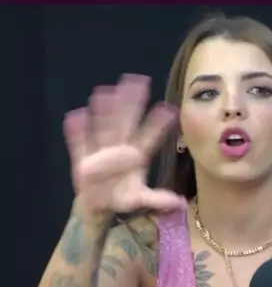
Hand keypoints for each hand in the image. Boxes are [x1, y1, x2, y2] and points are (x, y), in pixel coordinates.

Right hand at [63, 74, 185, 214]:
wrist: (97, 206)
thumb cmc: (120, 198)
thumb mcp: (140, 199)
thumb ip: (158, 199)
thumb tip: (180, 203)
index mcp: (136, 156)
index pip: (148, 137)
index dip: (157, 125)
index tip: (168, 109)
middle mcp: (119, 148)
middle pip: (126, 122)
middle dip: (131, 102)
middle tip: (139, 80)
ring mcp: (101, 150)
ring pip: (103, 126)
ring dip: (104, 110)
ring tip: (106, 90)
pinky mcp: (83, 158)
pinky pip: (79, 143)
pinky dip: (77, 131)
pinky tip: (76, 115)